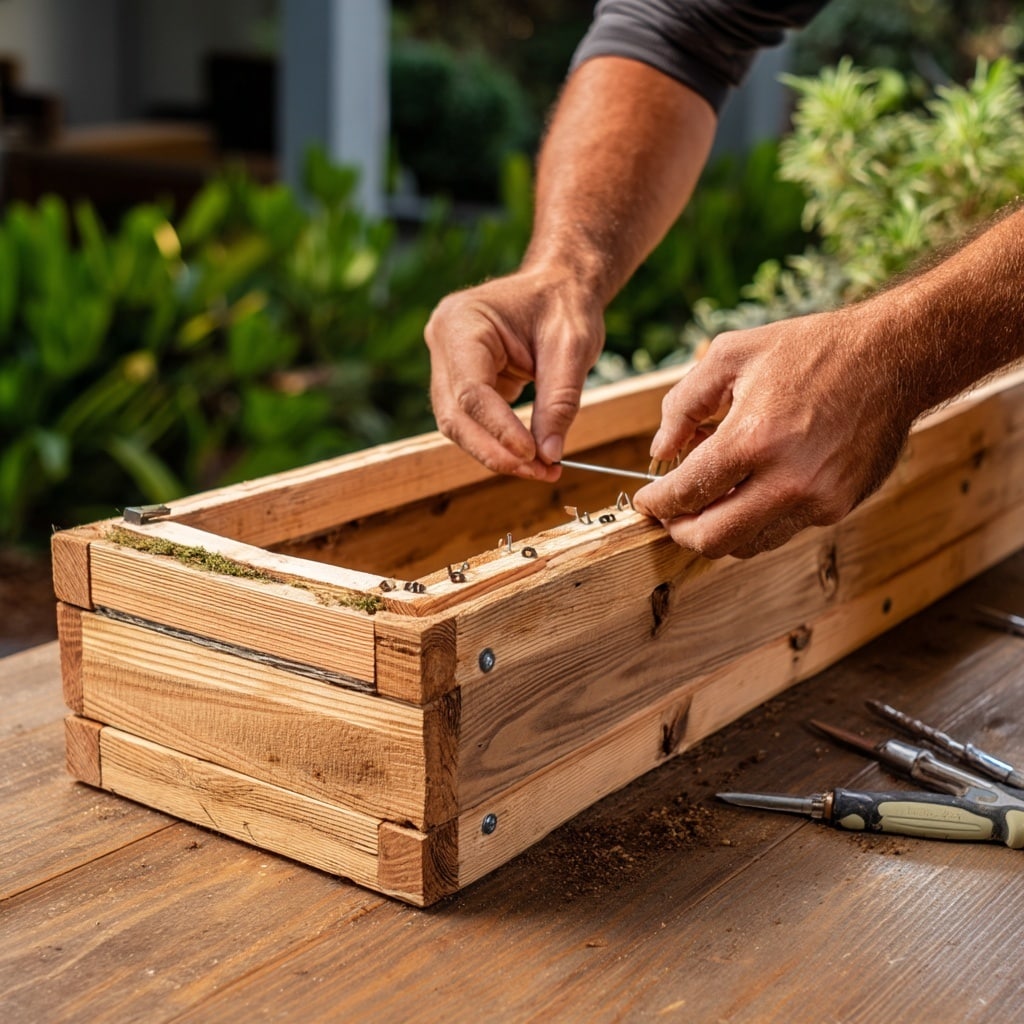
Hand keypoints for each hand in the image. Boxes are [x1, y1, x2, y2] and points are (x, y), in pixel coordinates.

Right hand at [425, 268, 604, 479]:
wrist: (560, 284)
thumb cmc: (565, 304)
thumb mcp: (573, 347)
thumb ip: (559, 402)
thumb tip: (549, 455)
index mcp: (461, 321)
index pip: (470, 390)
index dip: (498, 428)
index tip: (533, 455)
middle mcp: (443, 342)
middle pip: (454, 415)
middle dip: (495, 451)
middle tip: (540, 472)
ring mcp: (447, 363)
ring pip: (459, 425)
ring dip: (497, 454)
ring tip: (541, 469)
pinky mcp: (461, 381)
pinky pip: (472, 422)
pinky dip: (500, 443)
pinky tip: (532, 457)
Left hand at [633, 309, 913, 557]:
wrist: (894, 357)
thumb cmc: (809, 350)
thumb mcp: (731, 354)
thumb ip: (683, 404)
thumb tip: (660, 451)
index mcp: (753, 438)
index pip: (686, 494)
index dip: (655, 503)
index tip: (646, 501)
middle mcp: (787, 480)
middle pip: (712, 540)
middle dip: (680, 531)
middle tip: (670, 515)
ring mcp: (818, 500)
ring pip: (746, 545)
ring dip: (718, 529)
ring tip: (710, 498)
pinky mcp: (839, 507)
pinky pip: (780, 530)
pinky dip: (755, 519)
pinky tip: (750, 489)